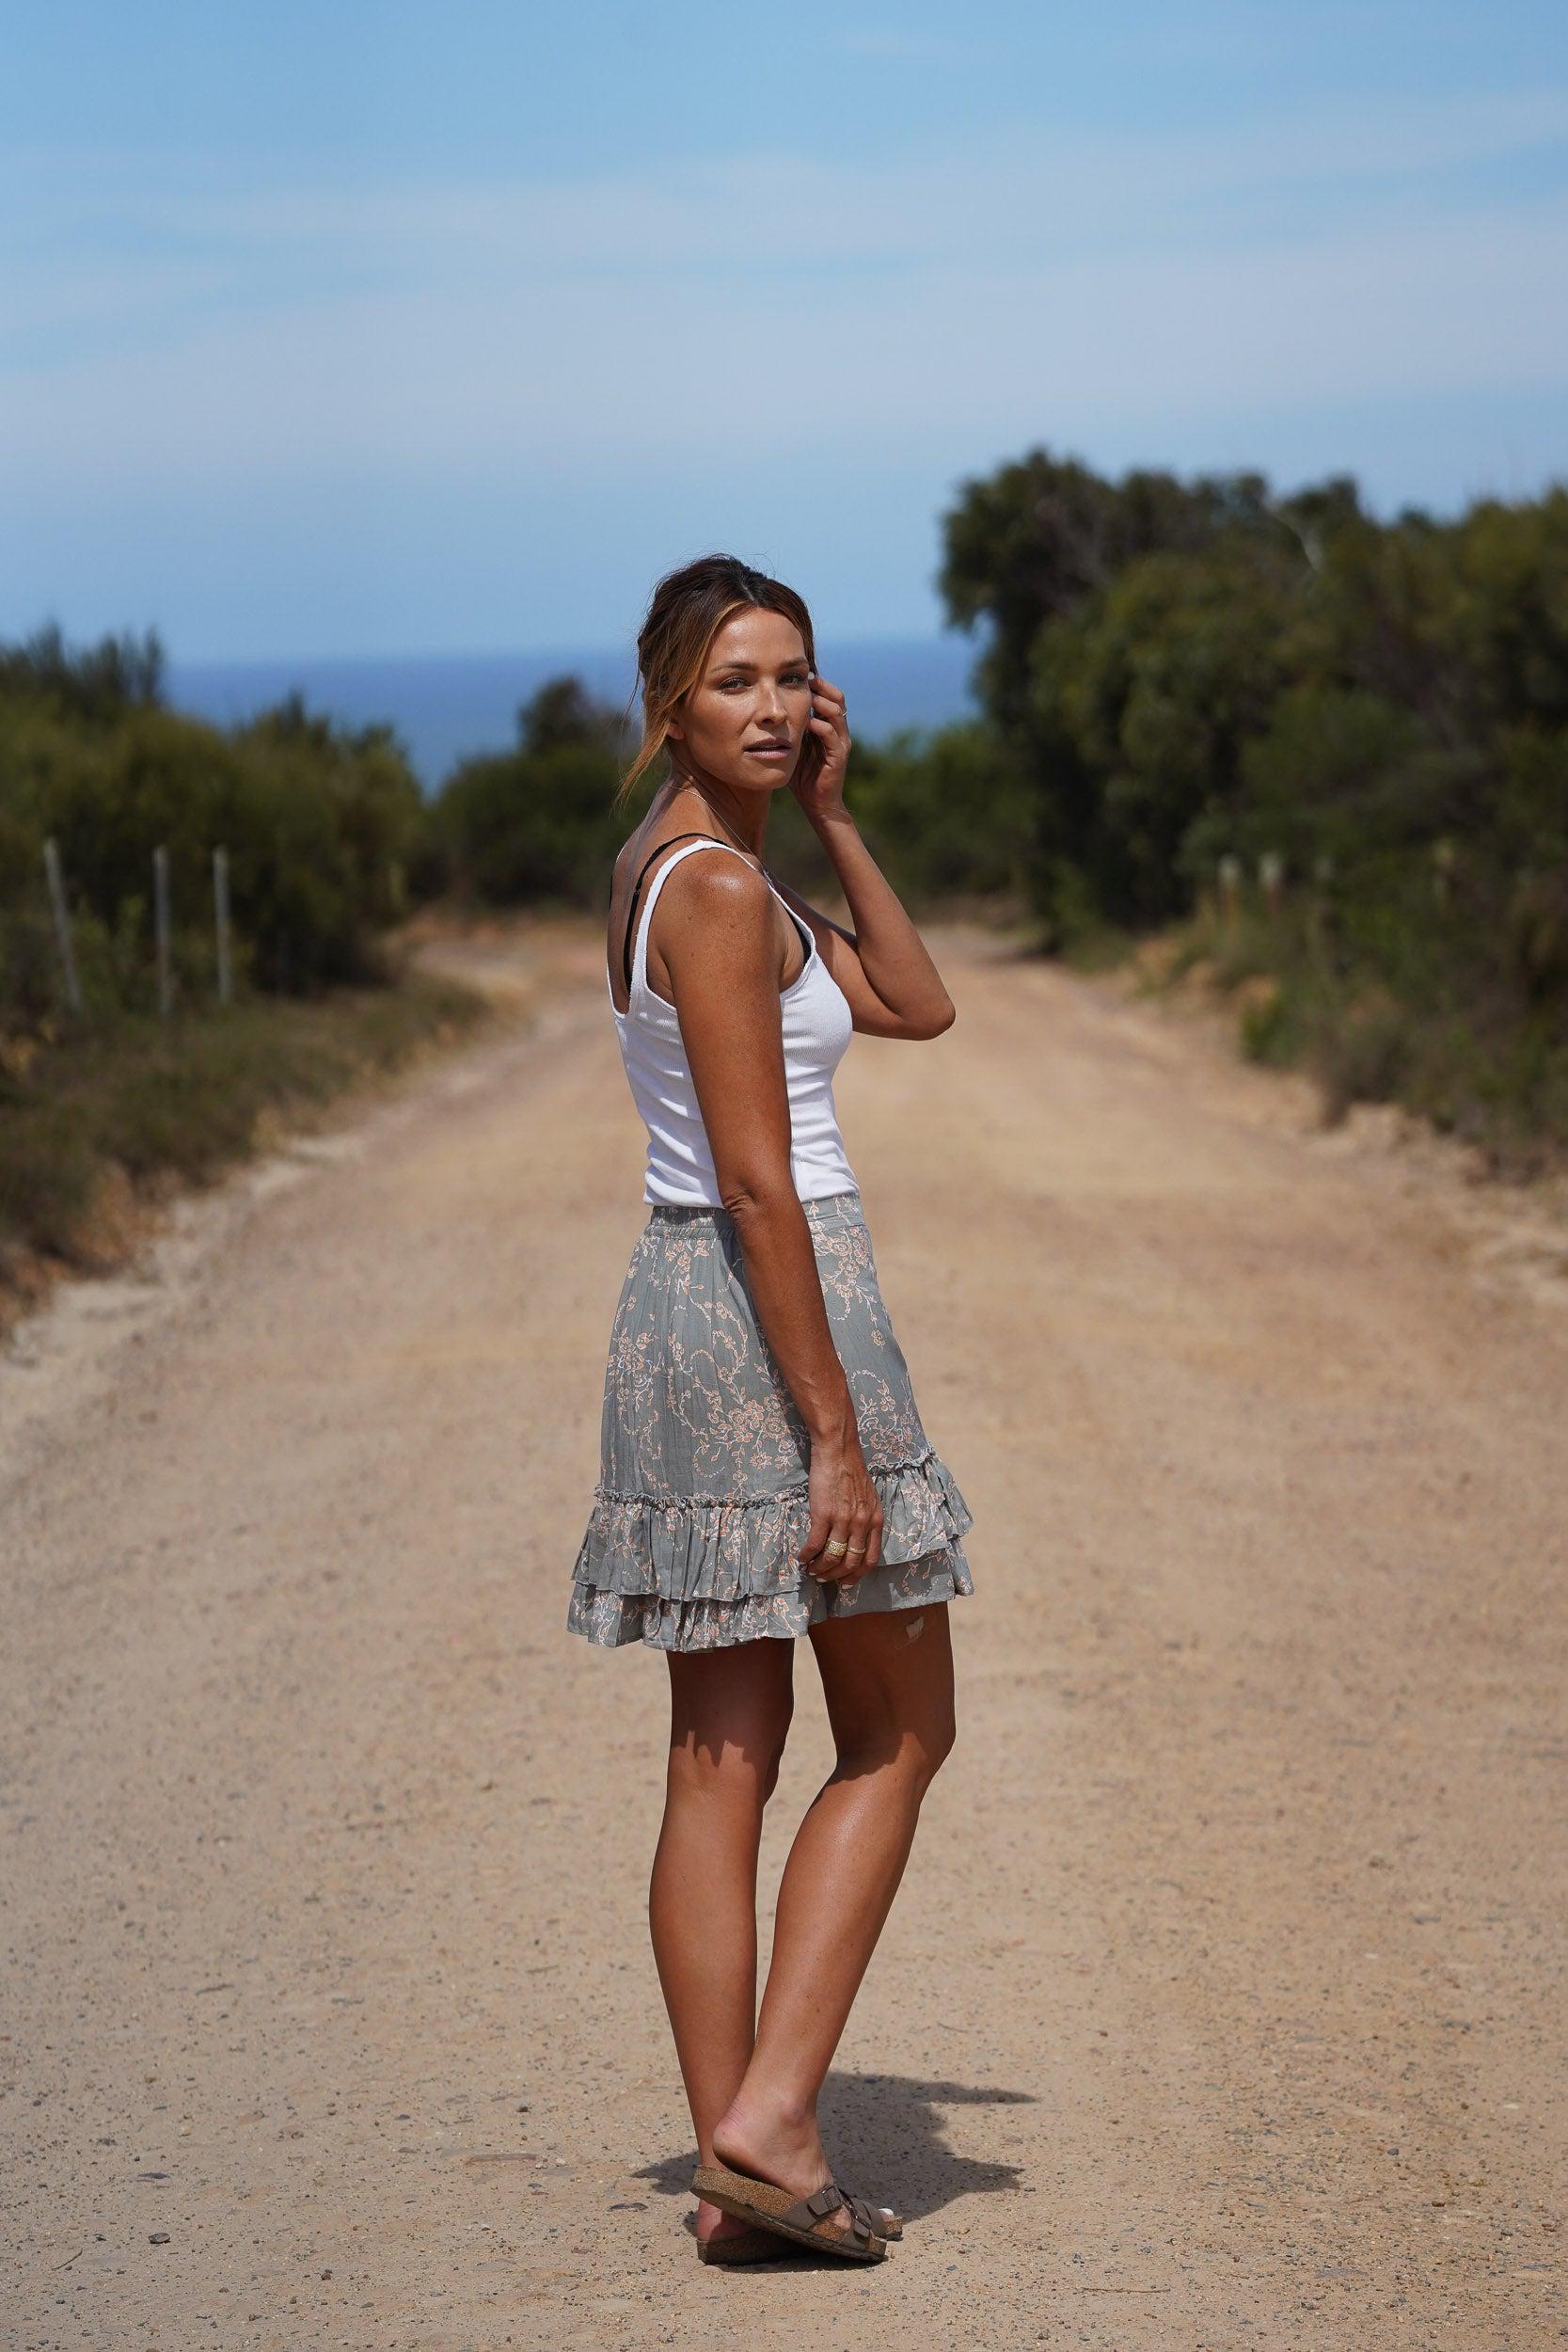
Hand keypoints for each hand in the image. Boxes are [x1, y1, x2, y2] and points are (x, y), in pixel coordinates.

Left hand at [789, 673, 850, 822]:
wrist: (815, 802)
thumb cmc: (802, 775)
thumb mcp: (793, 745)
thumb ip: (788, 728)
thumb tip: (767, 710)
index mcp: (828, 725)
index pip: (829, 696)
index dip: (817, 684)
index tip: (799, 676)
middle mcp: (838, 731)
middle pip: (837, 698)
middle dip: (822, 686)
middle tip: (804, 679)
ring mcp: (841, 743)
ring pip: (837, 712)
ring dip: (821, 702)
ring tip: (806, 696)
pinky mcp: (839, 756)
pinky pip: (832, 735)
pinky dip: (820, 726)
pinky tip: (807, 723)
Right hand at [798, 1426, 883, 1583]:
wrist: (838, 1450)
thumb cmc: (851, 1470)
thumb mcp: (868, 1498)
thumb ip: (865, 1519)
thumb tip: (854, 1539)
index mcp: (875, 1521)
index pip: (870, 1559)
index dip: (857, 1575)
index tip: (845, 1582)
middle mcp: (862, 1524)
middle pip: (850, 1562)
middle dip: (836, 1576)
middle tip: (823, 1579)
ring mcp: (843, 1520)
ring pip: (832, 1557)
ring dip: (820, 1569)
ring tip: (811, 1570)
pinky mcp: (823, 1514)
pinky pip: (815, 1544)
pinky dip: (807, 1555)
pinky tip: (801, 1558)